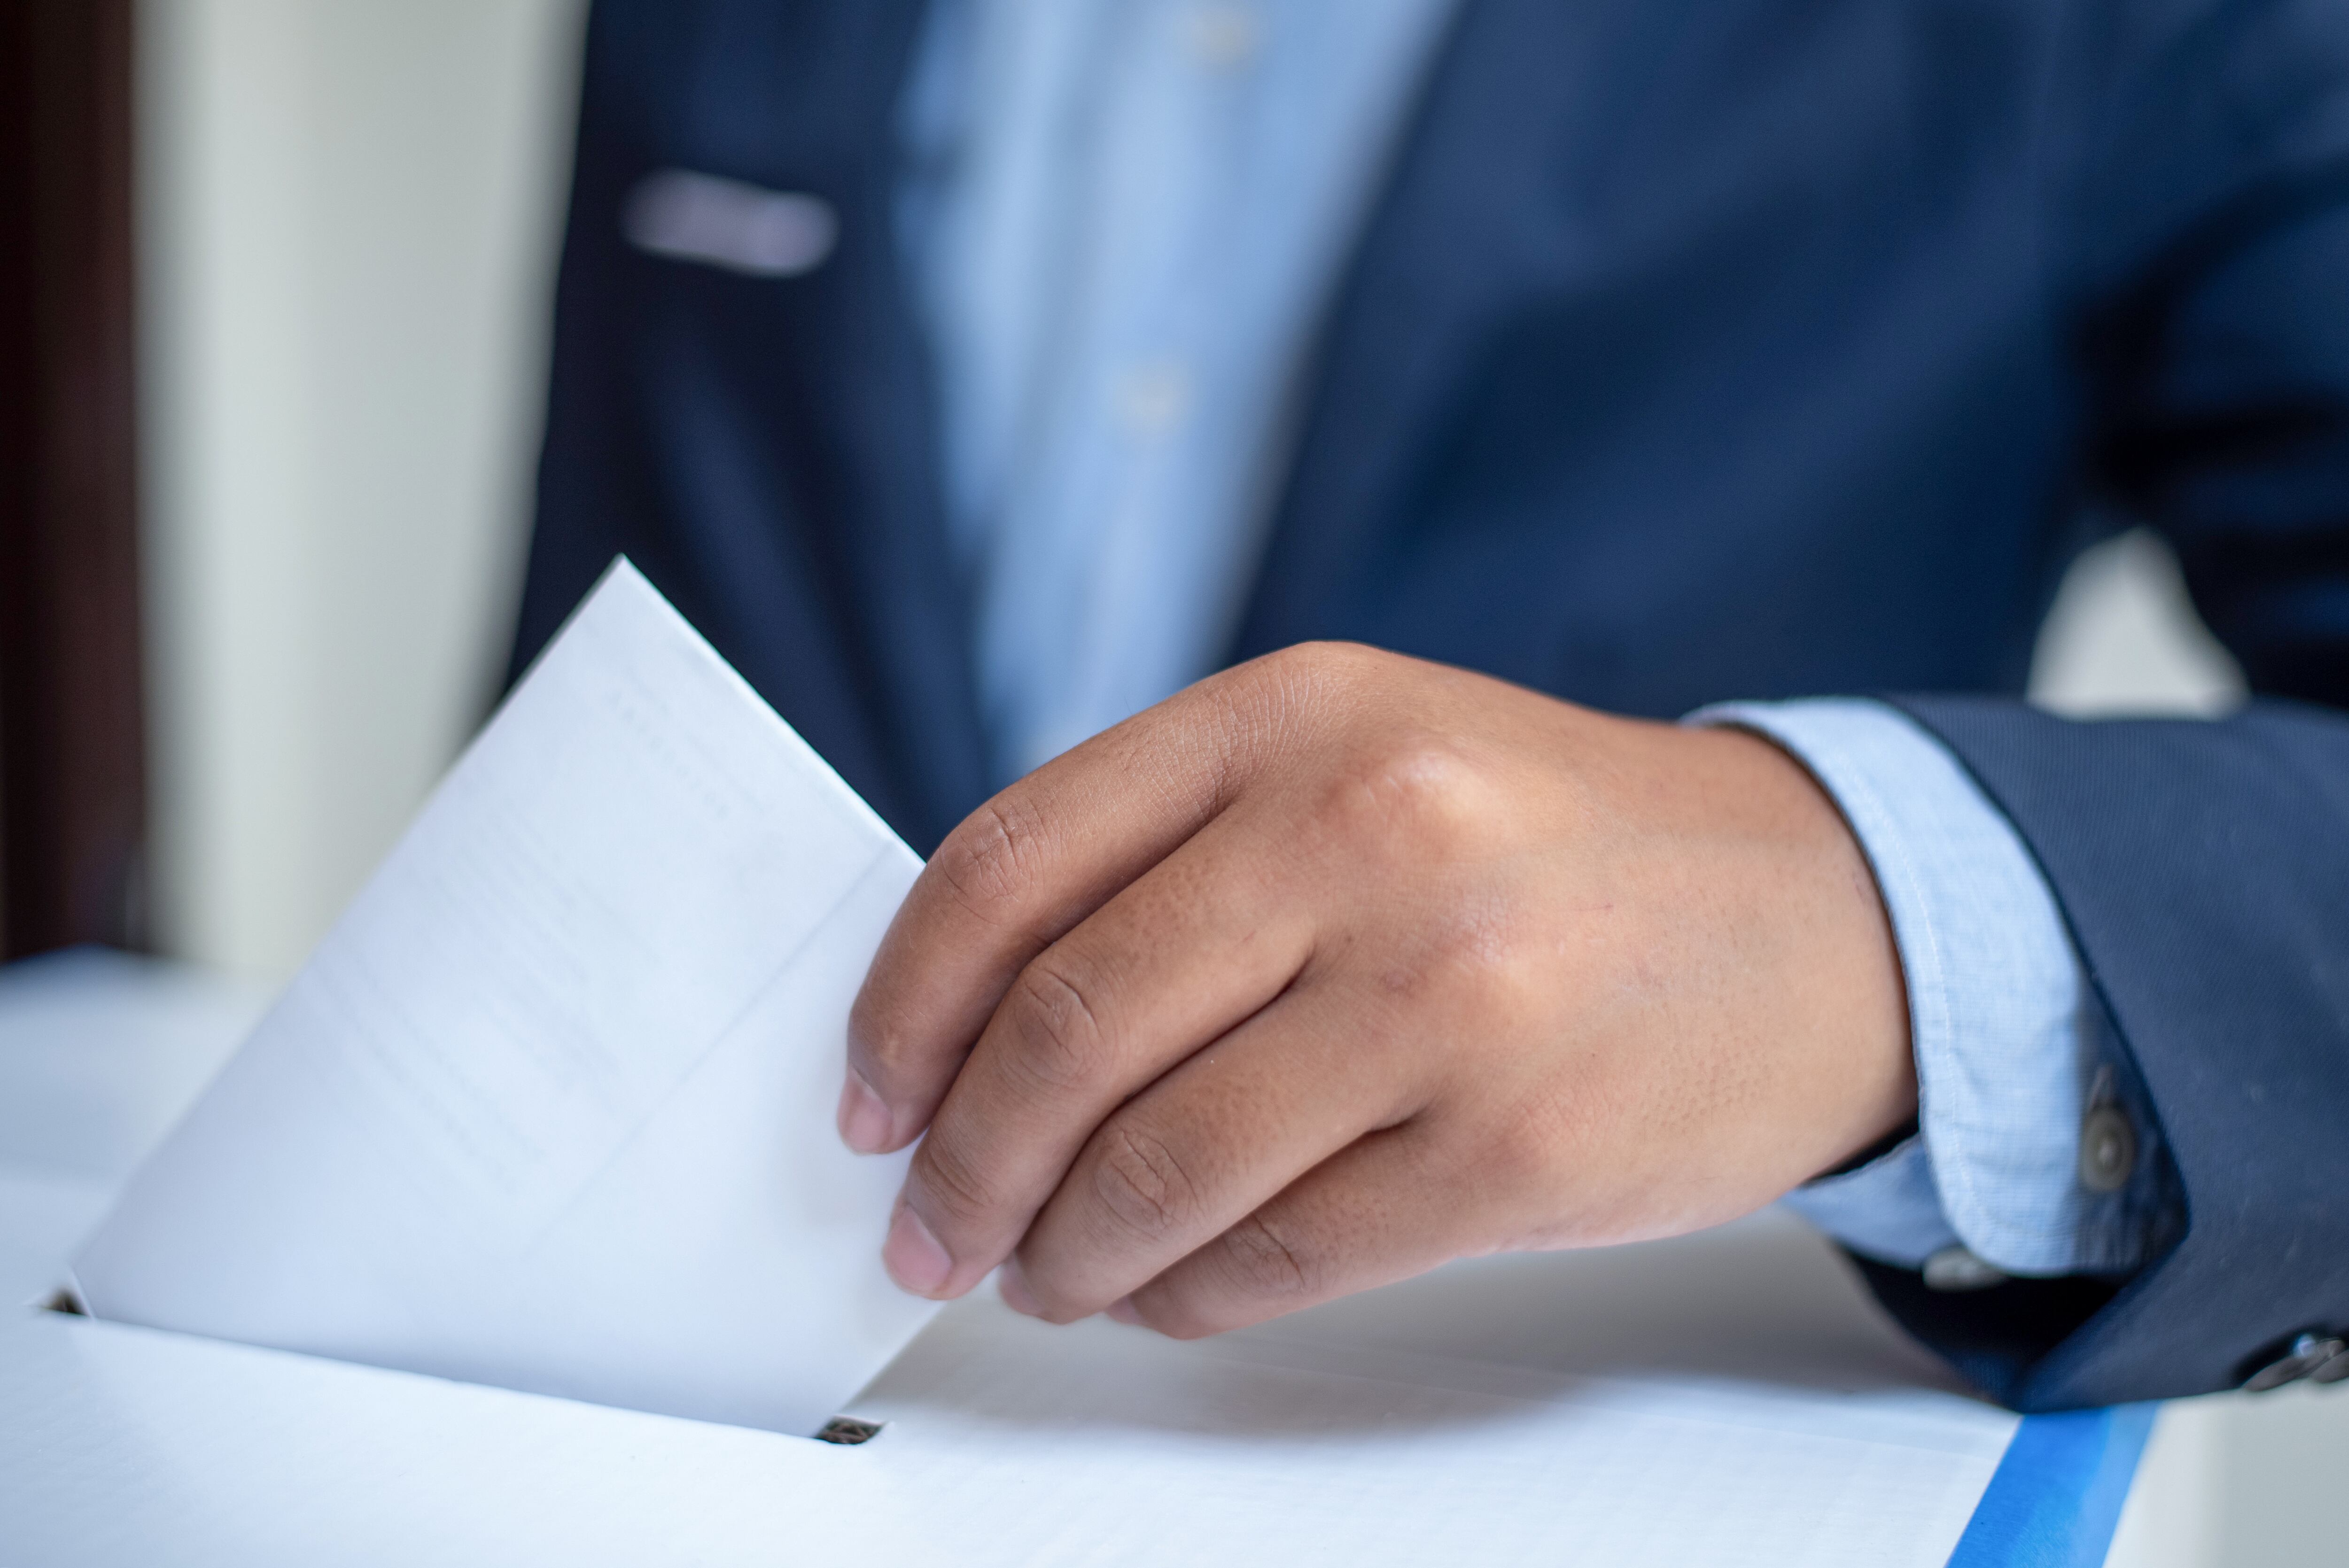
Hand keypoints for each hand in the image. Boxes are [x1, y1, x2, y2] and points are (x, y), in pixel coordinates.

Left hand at [841, 643, 1912, 1335]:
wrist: (1823, 916)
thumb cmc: (1559, 846)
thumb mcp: (1363, 761)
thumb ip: (1178, 854)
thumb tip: (977, 1026)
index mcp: (1297, 713)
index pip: (1011, 862)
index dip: (904, 1003)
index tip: (872, 1093)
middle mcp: (1368, 831)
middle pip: (1065, 1026)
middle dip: (964, 1162)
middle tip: (931, 1222)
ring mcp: (1449, 992)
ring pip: (1158, 1166)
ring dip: (1062, 1249)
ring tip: (1042, 1273)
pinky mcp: (1514, 1148)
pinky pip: (1276, 1256)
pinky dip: (1185, 1294)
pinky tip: (1165, 1288)